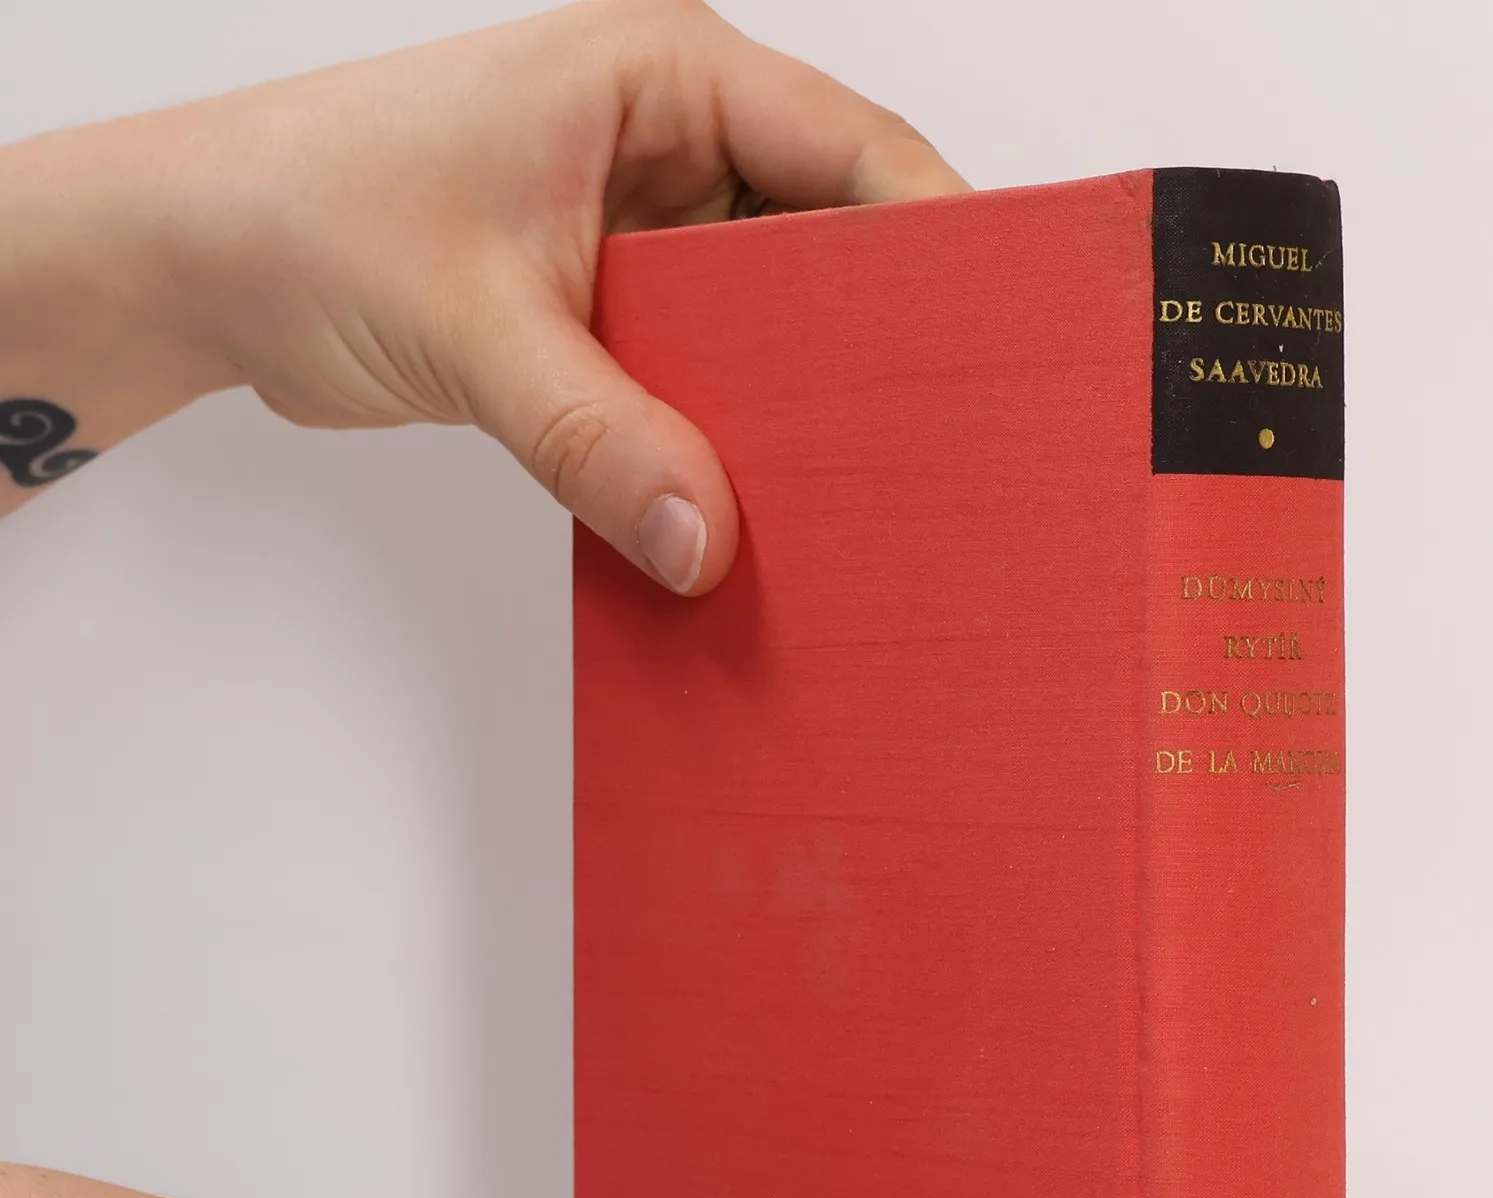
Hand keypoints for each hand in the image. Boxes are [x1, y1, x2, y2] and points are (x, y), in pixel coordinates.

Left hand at [0, 0, 966, 589]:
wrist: (208, 263)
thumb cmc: (307, 214)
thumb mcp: (469, 325)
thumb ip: (595, 433)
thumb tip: (703, 540)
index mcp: (660, 75)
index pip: (850, 148)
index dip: (934, 239)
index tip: (996, 336)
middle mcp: (672, 143)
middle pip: (833, 240)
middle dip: (883, 339)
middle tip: (936, 436)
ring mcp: (651, 229)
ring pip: (780, 320)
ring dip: (804, 402)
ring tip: (860, 486)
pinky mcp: (622, 309)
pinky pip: (717, 375)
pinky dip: (734, 434)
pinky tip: (759, 500)